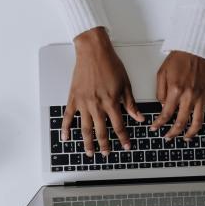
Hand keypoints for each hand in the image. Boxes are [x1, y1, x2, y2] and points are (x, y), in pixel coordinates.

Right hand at [61, 27, 143, 156]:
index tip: (126, 146)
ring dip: (87, 142)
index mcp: (111, 102)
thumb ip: (130, 103)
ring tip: (89, 152)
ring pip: (85, 128)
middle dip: (105, 145)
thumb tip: (139, 118)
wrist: (93, 51)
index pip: (118, 126)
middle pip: (101, 131)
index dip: (123, 138)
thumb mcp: (125, 84)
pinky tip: (65, 138)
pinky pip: (68, 116)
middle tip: (106, 154)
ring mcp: (83, 103)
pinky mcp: (73, 98)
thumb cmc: (110, 64)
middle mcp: (96, 105)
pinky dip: (65, 128)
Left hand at [150, 51, 204, 139]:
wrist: (196, 48)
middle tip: (168, 137)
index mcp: (176, 91)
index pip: (166, 114)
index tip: (155, 128)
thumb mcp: (162, 73)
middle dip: (173, 133)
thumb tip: (163, 106)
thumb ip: (160, 92)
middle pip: (181, 122)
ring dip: (191, 133)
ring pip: (198, 122)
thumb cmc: (179, 58)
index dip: (159, 124)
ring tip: (186, 138)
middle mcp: (190, 96)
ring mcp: (202, 97)